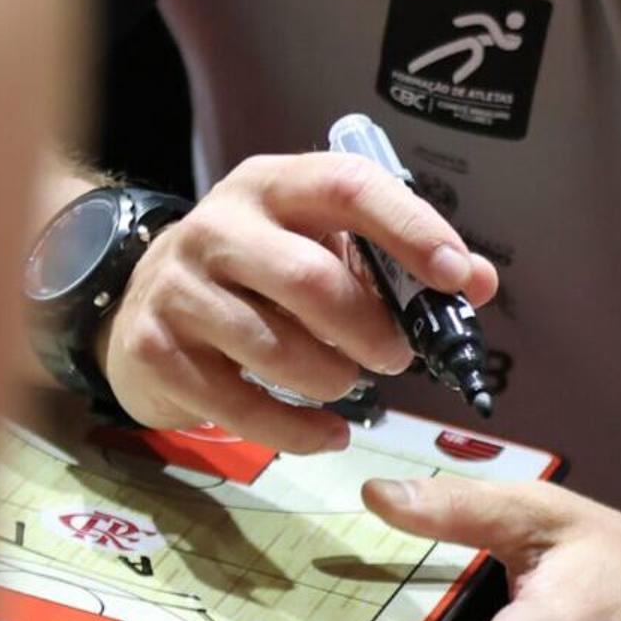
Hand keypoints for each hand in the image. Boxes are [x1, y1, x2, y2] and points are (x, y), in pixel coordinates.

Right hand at [98, 151, 498, 454]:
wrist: (142, 304)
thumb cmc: (255, 274)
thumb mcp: (320, 246)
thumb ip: (398, 262)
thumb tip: (479, 281)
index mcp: (274, 187)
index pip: (348, 187)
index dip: (409, 229)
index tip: (455, 275)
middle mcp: (219, 226)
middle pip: (309, 279)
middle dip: (369, 330)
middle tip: (398, 357)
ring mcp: (180, 288)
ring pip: (275, 348)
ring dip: (332, 379)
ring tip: (346, 382)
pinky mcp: (155, 351)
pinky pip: (241, 405)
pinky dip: (299, 430)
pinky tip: (328, 433)